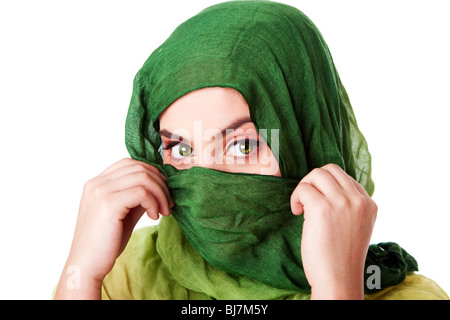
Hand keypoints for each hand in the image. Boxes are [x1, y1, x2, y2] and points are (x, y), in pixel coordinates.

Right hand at [55, 158, 172, 298]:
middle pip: (139, 167)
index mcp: (97, 183)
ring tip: (164, 211)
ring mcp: (101, 191)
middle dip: (160, 183)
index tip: (163, 191)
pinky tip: (154, 216)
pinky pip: (142, 192)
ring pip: (143, 177)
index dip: (151, 173)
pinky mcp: (109, 203)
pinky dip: (153, 202)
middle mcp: (97, 183)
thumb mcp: (124, 214)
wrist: (87, 266)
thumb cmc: (106, 243)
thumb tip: (158, 187)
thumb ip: (137, 197)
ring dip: (160, 193)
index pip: (130, 163)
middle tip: (169, 202)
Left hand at [290, 163, 376, 298]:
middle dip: (314, 181)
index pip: (345, 178)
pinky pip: (303, 188)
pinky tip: (297, 212)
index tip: (320, 205)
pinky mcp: (323, 208)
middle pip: (330, 169)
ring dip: (304, 187)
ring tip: (302, 207)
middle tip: (307, 201)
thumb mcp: (356, 227)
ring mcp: (342, 202)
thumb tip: (327, 188)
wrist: (339, 280)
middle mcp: (358, 200)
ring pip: (316, 173)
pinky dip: (296, 198)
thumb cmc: (341, 258)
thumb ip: (349, 207)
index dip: (327, 188)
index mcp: (369, 204)